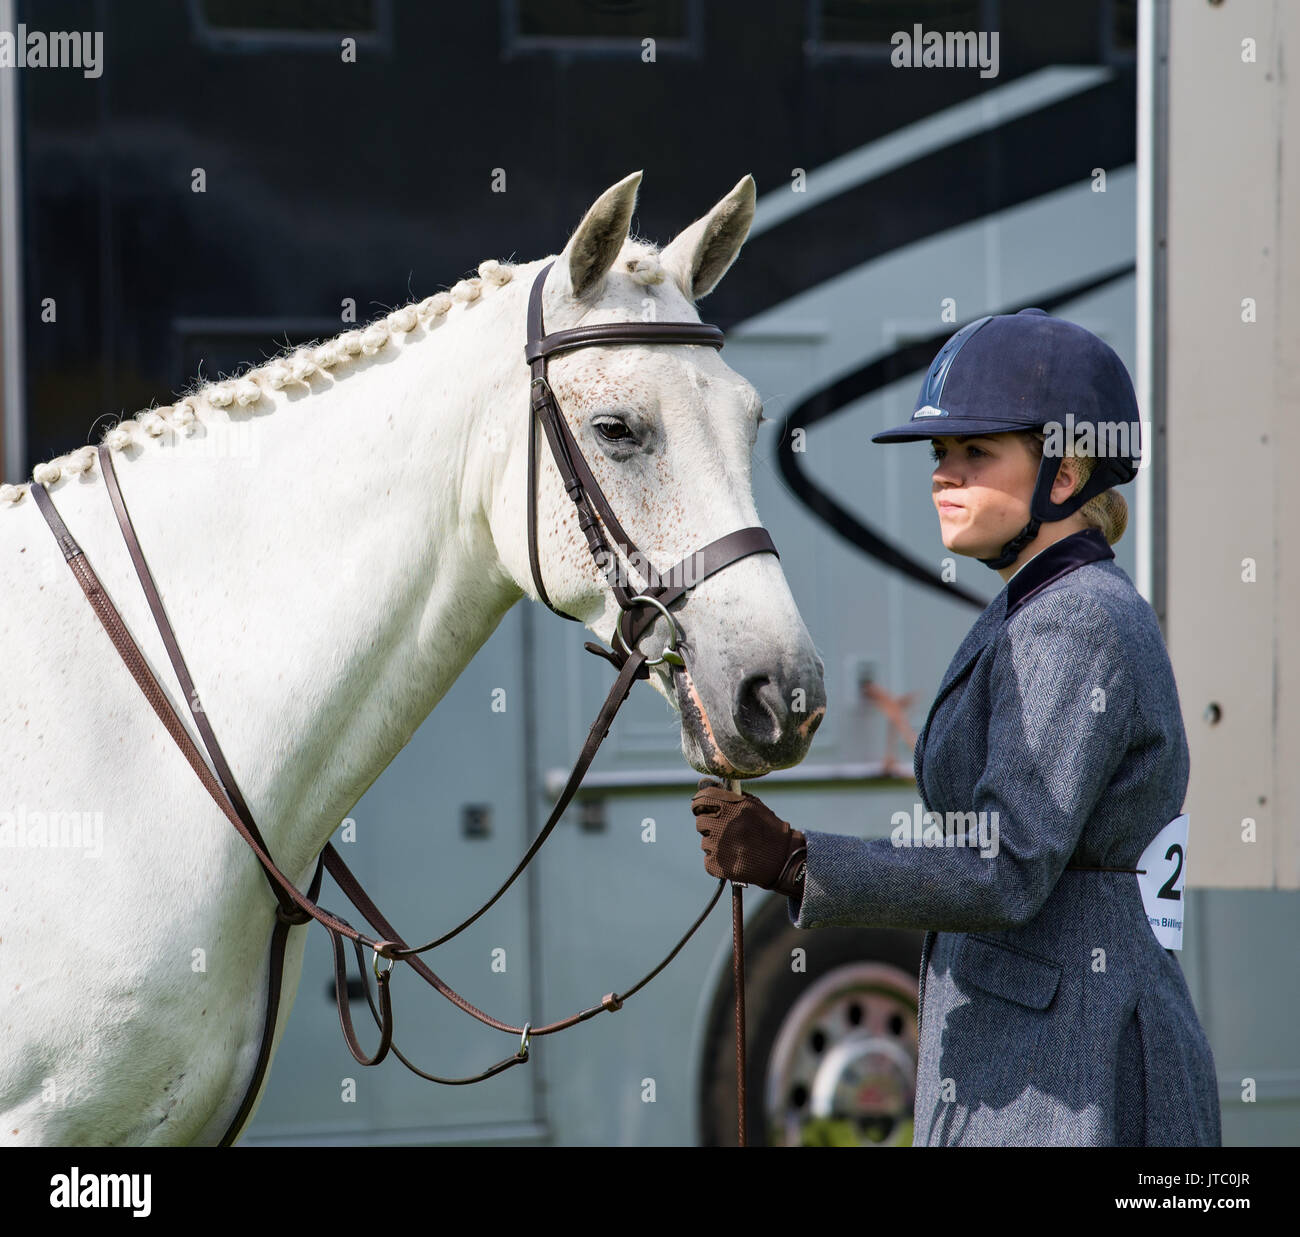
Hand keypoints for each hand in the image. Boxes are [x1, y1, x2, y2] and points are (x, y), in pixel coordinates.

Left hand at [691, 779, 806, 896]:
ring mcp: (718, 847)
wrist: (783, 858)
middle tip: (728, 831)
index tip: (705, 809)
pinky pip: (709, 859)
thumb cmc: (768, 828)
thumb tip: (703, 784)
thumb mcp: (753, 805)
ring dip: (716, 844)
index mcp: (730, 807)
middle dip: (711, 825)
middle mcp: (722, 825)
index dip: (701, 804)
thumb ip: (728, 794)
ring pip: (705, 842)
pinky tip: (735, 858)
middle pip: (700, 822)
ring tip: (736, 847)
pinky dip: (719, 860)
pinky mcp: (717, 865)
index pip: (700, 800)